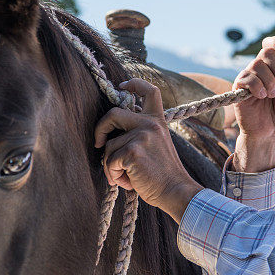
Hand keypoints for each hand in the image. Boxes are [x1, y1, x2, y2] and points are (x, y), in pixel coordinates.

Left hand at [94, 79, 202, 222]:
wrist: (176, 191)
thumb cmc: (163, 174)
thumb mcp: (157, 145)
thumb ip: (141, 134)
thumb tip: (112, 135)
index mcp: (158, 121)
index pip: (150, 91)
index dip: (135, 84)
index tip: (123, 86)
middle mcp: (150, 124)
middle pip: (113, 114)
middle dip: (100, 129)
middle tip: (98, 144)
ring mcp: (142, 136)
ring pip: (109, 145)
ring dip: (110, 164)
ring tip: (124, 176)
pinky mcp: (133, 151)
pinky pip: (110, 160)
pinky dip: (113, 174)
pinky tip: (126, 182)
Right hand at [232, 36, 274, 171]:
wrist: (271, 134)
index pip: (273, 44)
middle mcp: (261, 69)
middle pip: (266, 51)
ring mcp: (249, 77)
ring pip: (257, 64)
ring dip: (270, 81)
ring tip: (272, 96)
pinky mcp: (239, 87)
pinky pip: (247, 77)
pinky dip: (258, 87)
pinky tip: (261, 97)